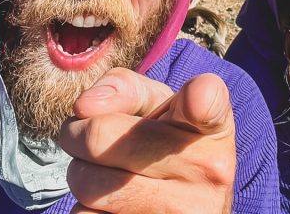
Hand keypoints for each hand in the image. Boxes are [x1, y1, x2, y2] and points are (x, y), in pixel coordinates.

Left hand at [60, 68, 235, 213]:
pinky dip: (86, 209)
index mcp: (213, 126)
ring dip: (81, 175)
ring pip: (88, 185)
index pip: (208, 104)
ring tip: (103, 172)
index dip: (199, 100)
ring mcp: (185, 212)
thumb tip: (85, 107)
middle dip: (76, 134)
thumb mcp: (159, 108)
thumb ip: (124, 88)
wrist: (192, 208)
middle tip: (81, 135)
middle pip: (99, 138)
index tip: (196, 101)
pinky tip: (112, 205)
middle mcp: (207, 169)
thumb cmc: (165, 145)